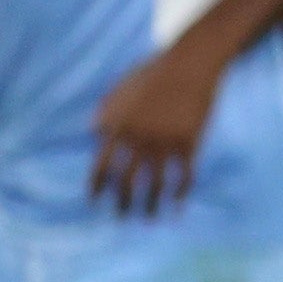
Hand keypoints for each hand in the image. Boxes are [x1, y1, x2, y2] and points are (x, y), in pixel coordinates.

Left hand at [87, 39, 227, 214]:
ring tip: (149, 219)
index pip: (102, 165)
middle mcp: (138, 138)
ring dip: (151, 206)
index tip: (95, 202)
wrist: (190, 62)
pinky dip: (180, 194)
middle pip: (127, 181)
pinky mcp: (189, 142)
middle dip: (123, 204)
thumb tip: (92, 132)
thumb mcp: (121, 88)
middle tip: (122, 219)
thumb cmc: (155, 72)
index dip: (98, 186)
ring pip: (155, 184)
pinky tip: (178, 205)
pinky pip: (184, 175)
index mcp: (118, 126)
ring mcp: (165, 141)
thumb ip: (105, 111)